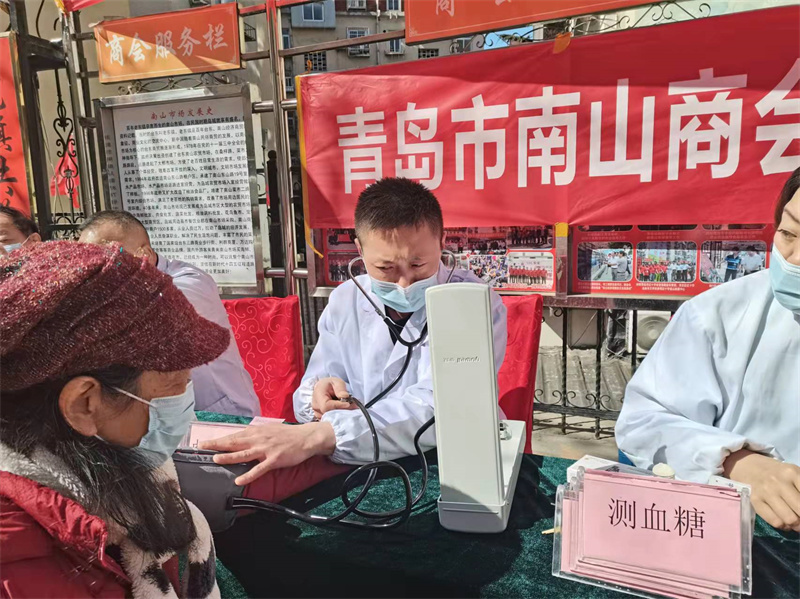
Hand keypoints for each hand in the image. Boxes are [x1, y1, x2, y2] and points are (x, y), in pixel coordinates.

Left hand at [198, 422, 335, 485]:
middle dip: (217, 444)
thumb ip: (255, 434)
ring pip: (244, 453)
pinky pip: (259, 469)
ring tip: (215, 459)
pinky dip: (248, 475)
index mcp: (256, 431)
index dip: (219, 439)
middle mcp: (259, 438)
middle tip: (202, 447)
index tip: (205, 442)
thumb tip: (241, 437)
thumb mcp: (269, 429)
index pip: (234, 435)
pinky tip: (239, 480)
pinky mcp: (274, 460)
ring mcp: (266, 449)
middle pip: (234, 442)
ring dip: (228, 456)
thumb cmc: (288, 435)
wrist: (306, 437)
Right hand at [312, 377, 356, 419]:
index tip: (348, 404)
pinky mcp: (321, 417)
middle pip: (329, 414)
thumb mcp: (337, 382)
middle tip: (354, 407)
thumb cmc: (330, 384)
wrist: (323, 388)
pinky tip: (345, 412)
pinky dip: (339, 417)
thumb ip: (340, 388)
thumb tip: (344, 396)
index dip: (338, 406)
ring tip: (350, 408)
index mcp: (318, 395)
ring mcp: (317, 413)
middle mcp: (316, 406)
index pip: (326, 406)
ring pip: (330, 418)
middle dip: (342, 411)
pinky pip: (330, 420)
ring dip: (341, 414)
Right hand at [723, 450, 799, 530]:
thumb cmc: (779, 474)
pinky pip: (775, 522)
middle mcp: (778, 482)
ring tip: (796, 522)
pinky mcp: (755, 500)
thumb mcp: (796, 474)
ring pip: (789, 519)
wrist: (750, 467)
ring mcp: (765, 491)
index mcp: (792, 473)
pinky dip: (784, 526)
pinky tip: (784, 522)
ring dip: (796, 525)